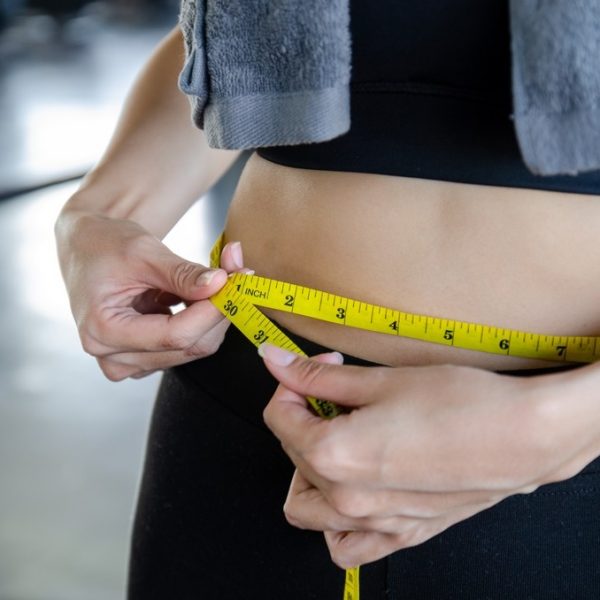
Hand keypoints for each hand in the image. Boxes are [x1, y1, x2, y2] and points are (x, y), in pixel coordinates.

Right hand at [56, 211, 246, 379]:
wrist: (87, 248)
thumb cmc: (105, 244)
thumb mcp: (144, 251)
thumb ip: (183, 273)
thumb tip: (221, 284)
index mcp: (103, 331)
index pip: (174, 335)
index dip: (212, 311)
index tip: (237, 283)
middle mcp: (113, 356)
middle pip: (188, 346)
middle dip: (219, 311)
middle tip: (238, 273)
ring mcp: (128, 361)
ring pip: (193, 347)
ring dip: (214, 314)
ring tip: (220, 277)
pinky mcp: (144, 357)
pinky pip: (186, 345)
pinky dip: (202, 319)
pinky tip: (199, 294)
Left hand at [261, 346, 580, 567]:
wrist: (521, 436)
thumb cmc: (459, 405)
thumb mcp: (379, 380)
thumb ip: (317, 377)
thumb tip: (274, 361)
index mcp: (332, 456)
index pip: (278, 417)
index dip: (291, 383)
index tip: (317, 368)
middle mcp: (346, 498)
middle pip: (292, 453)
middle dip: (304, 414)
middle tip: (337, 390)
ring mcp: (373, 522)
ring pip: (306, 505)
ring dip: (308, 468)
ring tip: (338, 439)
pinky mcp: (400, 533)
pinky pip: (346, 543)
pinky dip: (334, 520)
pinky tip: (352, 488)